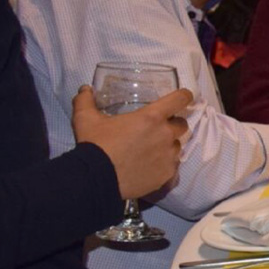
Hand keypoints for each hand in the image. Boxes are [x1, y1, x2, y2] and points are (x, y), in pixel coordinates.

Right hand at [71, 86, 192, 200]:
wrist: (96, 179)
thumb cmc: (95, 145)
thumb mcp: (86, 119)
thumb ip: (86, 101)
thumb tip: (85, 89)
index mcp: (152, 117)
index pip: (180, 99)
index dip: (184, 96)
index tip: (183, 96)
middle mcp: (165, 135)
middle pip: (182, 125)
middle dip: (173, 124)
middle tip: (157, 128)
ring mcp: (169, 156)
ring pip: (177, 146)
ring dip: (168, 145)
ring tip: (150, 150)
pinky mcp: (167, 174)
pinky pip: (172, 165)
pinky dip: (164, 163)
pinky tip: (149, 165)